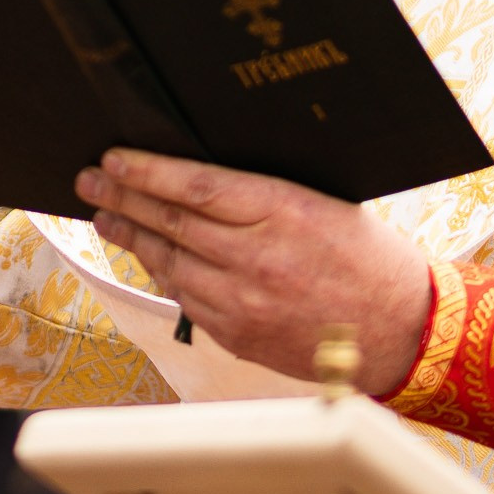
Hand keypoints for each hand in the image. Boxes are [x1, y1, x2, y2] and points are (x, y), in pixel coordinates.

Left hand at [77, 149, 432, 395]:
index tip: (115, 157)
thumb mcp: (322, 202)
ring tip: (105, 215)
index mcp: (281, 211)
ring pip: (170, 262)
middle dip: (123, 198)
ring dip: (132, 236)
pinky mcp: (240, 335)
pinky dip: (163, 274)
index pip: (194, 186)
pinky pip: (187, 299)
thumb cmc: (369, 258)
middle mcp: (256, 257)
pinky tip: (148, 257)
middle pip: (171, 222)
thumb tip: (198, 176)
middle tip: (90, 181)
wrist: (403, 329)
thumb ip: (262, 193)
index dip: (146, 170)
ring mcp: (244, 302)